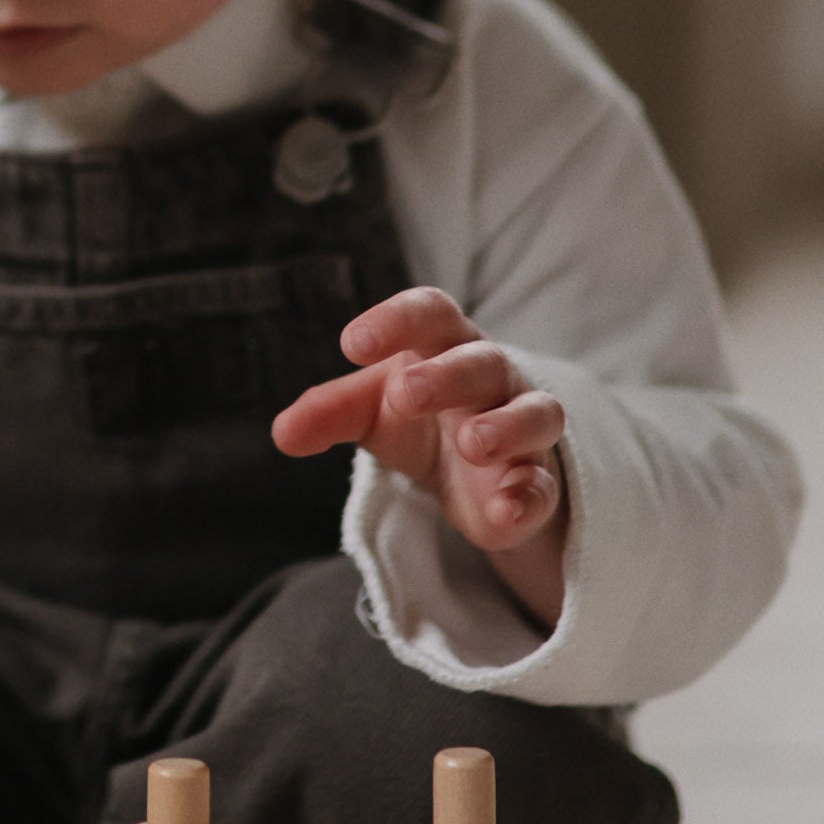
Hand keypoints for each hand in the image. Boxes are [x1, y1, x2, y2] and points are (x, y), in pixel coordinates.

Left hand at [270, 287, 568, 625]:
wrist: (474, 467)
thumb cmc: (418, 414)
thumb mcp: (369, 409)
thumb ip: (328, 413)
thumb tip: (282, 433)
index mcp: (444, 345)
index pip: (431, 313)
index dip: (397, 320)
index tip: (353, 343)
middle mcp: (493, 378)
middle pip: (482, 362)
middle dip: (447, 376)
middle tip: (407, 393)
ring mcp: (522, 429)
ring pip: (533, 413)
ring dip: (505, 427)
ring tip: (471, 444)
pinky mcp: (536, 482)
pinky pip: (541, 485)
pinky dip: (527, 496)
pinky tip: (505, 511)